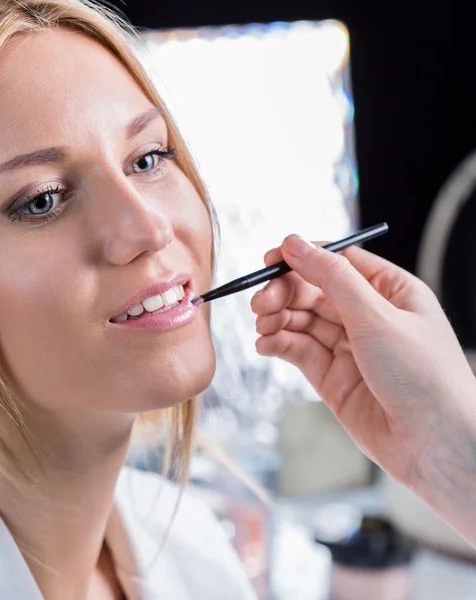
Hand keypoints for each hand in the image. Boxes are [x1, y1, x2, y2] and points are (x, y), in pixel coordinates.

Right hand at [251, 234, 475, 493]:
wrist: (435, 445)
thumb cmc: (426, 376)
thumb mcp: (376, 316)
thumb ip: (331, 277)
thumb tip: (295, 243)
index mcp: (389, 291)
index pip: (337, 262)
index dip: (302, 258)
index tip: (271, 261)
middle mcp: (366, 316)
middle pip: (313, 291)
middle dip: (283, 292)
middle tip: (260, 302)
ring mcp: (348, 347)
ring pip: (301, 320)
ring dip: (276, 318)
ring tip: (262, 325)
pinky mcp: (331, 376)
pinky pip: (298, 350)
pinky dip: (278, 344)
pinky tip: (265, 344)